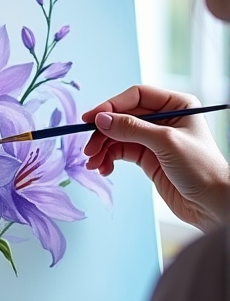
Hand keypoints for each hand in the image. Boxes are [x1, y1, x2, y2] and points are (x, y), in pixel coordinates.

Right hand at [82, 84, 229, 230]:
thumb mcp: (165, 142)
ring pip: (118, 136)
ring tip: (93, 163)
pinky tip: (104, 169)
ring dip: (103, 148)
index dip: (111, 106)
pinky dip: (109, 159)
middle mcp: (164, 118)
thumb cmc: (201, 168)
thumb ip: (132, 128)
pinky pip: (121, 152)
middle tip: (89, 148)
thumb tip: (101, 119)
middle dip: (104, 132)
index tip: (91, 119)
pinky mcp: (148, 158)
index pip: (136, 96)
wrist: (212, 204)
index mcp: (176, 104)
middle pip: (123, 116)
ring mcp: (155, 139)